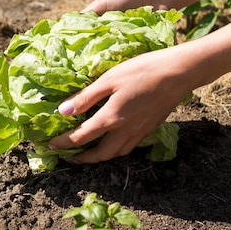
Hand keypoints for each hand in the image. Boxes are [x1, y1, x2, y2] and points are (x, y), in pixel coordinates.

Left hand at [48, 45, 196, 163]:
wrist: (179, 72)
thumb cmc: (142, 70)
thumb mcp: (109, 79)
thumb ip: (86, 97)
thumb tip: (62, 111)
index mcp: (111, 118)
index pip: (81, 137)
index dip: (64, 143)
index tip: (51, 145)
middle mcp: (125, 131)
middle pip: (101, 154)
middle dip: (84, 159)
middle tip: (71, 157)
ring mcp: (140, 131)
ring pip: (118, 153)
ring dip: (102, 157)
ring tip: (91, 153)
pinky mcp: (151, 128)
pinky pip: (130, 146)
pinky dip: (118, 149)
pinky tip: (115, 140)